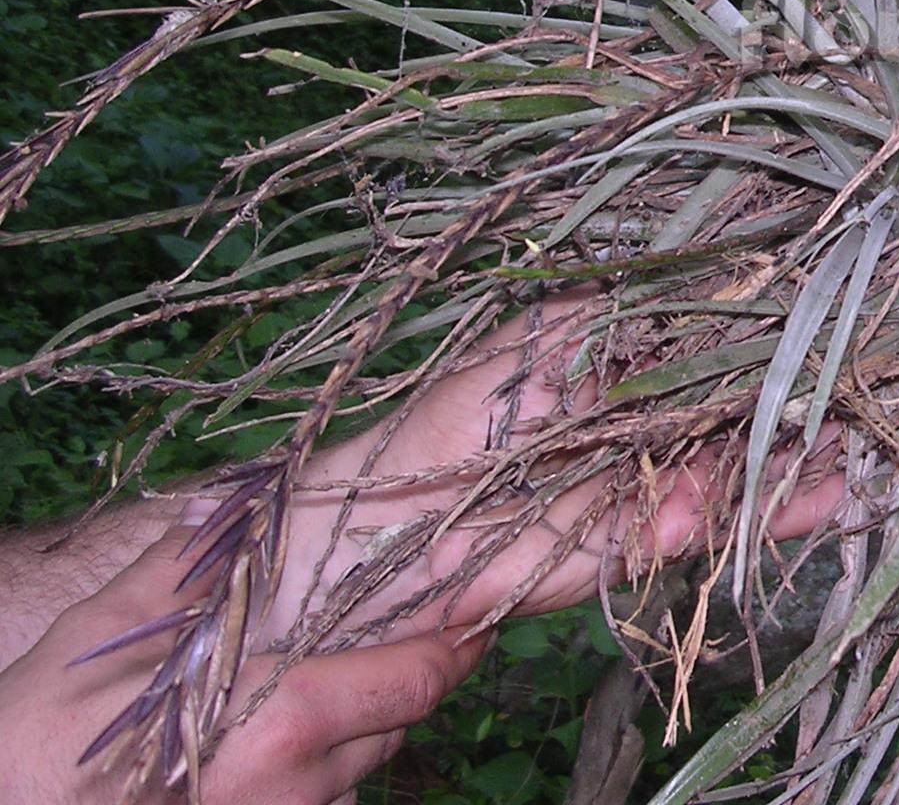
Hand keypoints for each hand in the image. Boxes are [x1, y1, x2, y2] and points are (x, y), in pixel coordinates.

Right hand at [0, 519, 488, 804]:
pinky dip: (320, 763)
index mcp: (283, 719)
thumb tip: (230, 507)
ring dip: (363, 718)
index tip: (472, 602)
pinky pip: (321, 798)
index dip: (456, 639)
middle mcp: (297, 784)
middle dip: (410, 669)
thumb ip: (187, 566)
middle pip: (403, 718)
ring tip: (327, 671)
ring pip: (365, 760)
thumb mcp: (109, 632)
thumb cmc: (42, 739)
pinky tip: (274, 734)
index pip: (421, 677)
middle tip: (402, 623)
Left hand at [264, 296, 843, 645]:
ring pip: (755, 456)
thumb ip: (654, 307)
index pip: (732, 325)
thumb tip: (745, 257)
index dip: (790, 316)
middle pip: (756, 392)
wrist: (401, 524)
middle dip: (819, 384)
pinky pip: (732, 519)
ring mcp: (665, 472)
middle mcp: (662, 408)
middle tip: (884, 367)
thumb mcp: (565, 329)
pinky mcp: (658, 536)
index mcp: (639, 346)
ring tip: (873, 432)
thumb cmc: (473, 406)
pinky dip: (782, 509)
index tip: (852, 296)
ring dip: (814, 447)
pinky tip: (832, 490)